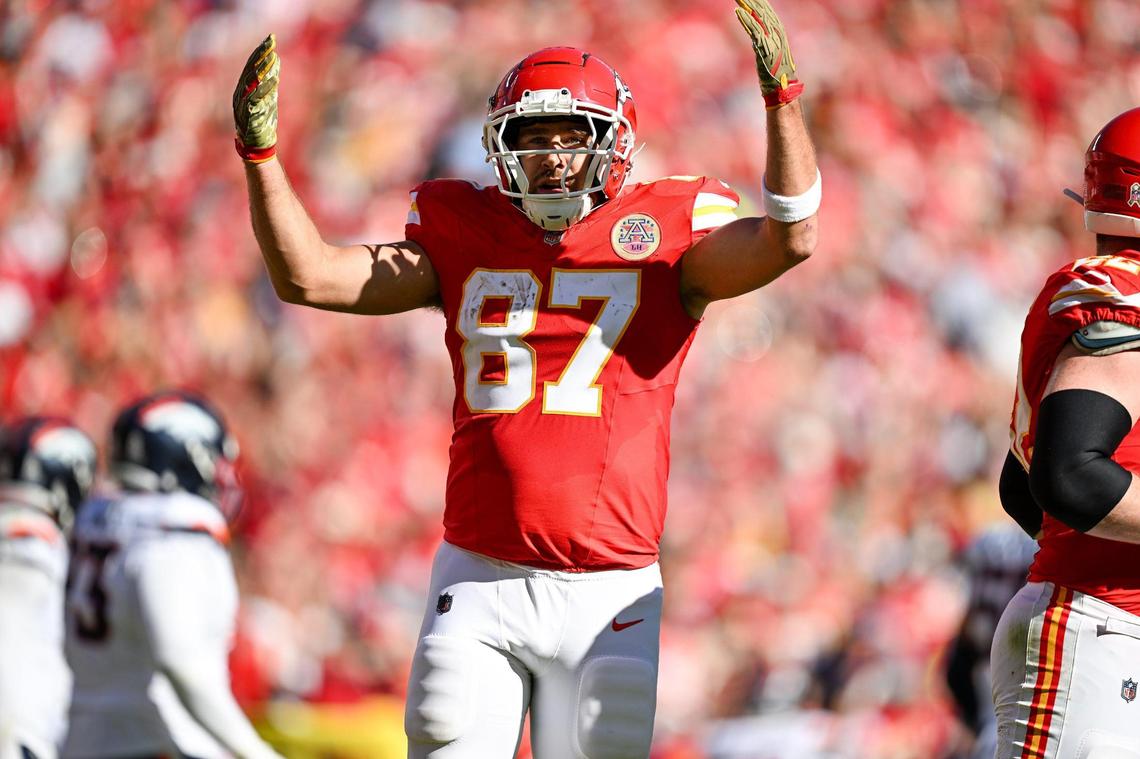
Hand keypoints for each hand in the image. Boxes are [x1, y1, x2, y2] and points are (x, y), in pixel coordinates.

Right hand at [233, 34, 279, 161]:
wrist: (256, 145)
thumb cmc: (262, 120)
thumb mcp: (267, 97)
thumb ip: (269, 80)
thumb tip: (275, 60)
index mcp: (243, 89)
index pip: (251, 66)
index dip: (260, 52)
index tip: (270, 39)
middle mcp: (241, 94)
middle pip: (250, 71)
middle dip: (260, 56)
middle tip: (271, 43)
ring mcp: (244, 105)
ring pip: (252, 83)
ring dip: (263, 69)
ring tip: (273, 56)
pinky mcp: (250, 116)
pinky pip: (257, 100)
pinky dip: (266, 89)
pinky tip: (275, 80)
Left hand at [733, 0, 803, 107]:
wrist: (782, 91)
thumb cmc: (776, 77)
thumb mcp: (769, 55)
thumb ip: (764, 43)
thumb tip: (756, 37)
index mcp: (779, 34)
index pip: (768, 15)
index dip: (758, 4)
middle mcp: (777, 34)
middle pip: (763, 13)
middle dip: (753, 2)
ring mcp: (772, 40)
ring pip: (759, 18)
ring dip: (748, 7)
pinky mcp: (766, 48)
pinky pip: (755, 30)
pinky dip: (746, 21)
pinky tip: (738, 12)